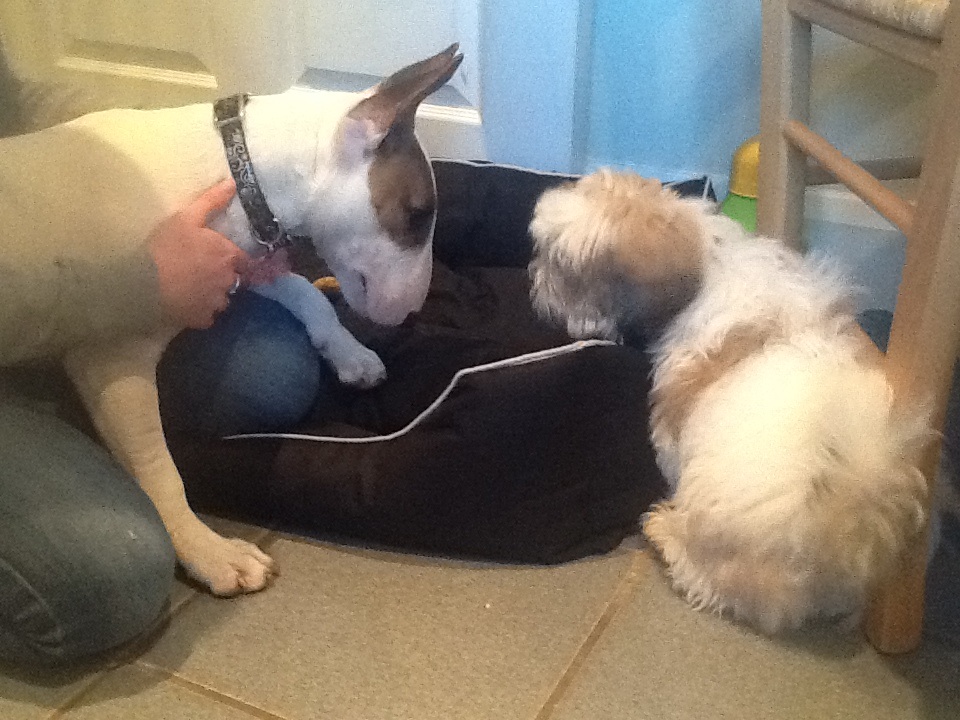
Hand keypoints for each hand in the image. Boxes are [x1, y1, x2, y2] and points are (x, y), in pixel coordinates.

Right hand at [149, 179, 249, 328]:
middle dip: (223, 278)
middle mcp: (229, 281)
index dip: (233, 259)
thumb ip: (212, 201)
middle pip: (234, 281)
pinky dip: (201, 313)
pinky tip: (187, 306)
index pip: (244, 260)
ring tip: (192, 291)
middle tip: (200, 273)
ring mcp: (217, 302)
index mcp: (228, 256)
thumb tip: (233, 183)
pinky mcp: (203, 320)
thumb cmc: (165, 246)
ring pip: (222, 301)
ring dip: (213, 297)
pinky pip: (208, 318)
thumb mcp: (187, 217)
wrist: (141, 281)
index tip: (219, 259)